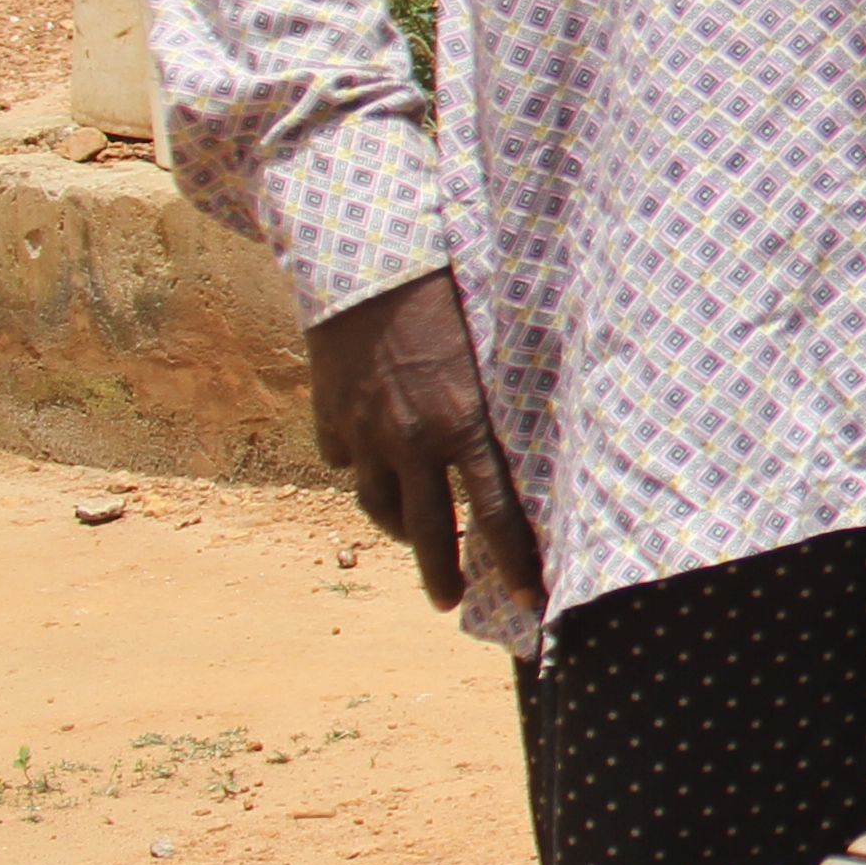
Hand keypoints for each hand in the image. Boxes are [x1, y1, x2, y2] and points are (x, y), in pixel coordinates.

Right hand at [303, 269, 536, 614]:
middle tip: (449, 603)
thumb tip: (535, 441)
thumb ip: (504, 402)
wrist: (370, 261)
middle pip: (428, 530)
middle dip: (441, 574)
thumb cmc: (453, 293)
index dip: (514, 563)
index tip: (528, 600)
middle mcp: (412, 440)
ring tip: (411, 540)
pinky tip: (369, 469)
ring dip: (397, 529)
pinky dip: (357, 468)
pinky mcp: (330, 413)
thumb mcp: (495, 349)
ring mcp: (365, 431)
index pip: (496, 514)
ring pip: (377, 504)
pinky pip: (341, 460)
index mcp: (466, 424)